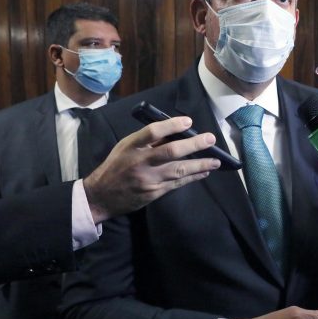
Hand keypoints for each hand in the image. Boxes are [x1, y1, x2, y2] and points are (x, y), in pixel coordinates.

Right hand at [83, 117, 220, 221]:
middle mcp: (140, 162)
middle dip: (194, 145)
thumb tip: (173, 133)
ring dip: (200, 165)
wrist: (101, 196)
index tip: (188, 121)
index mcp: (131, 147)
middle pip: (171, 151)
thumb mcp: (125, 148)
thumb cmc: (115, 167)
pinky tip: (204, 172)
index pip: (152, 132)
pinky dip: (192, 177)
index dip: (171, 125)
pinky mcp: (154, 193)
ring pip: (179, 170)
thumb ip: (146, 141)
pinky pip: (177, 183)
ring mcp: (148, 179)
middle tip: (210, 139)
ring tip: (216, 161)